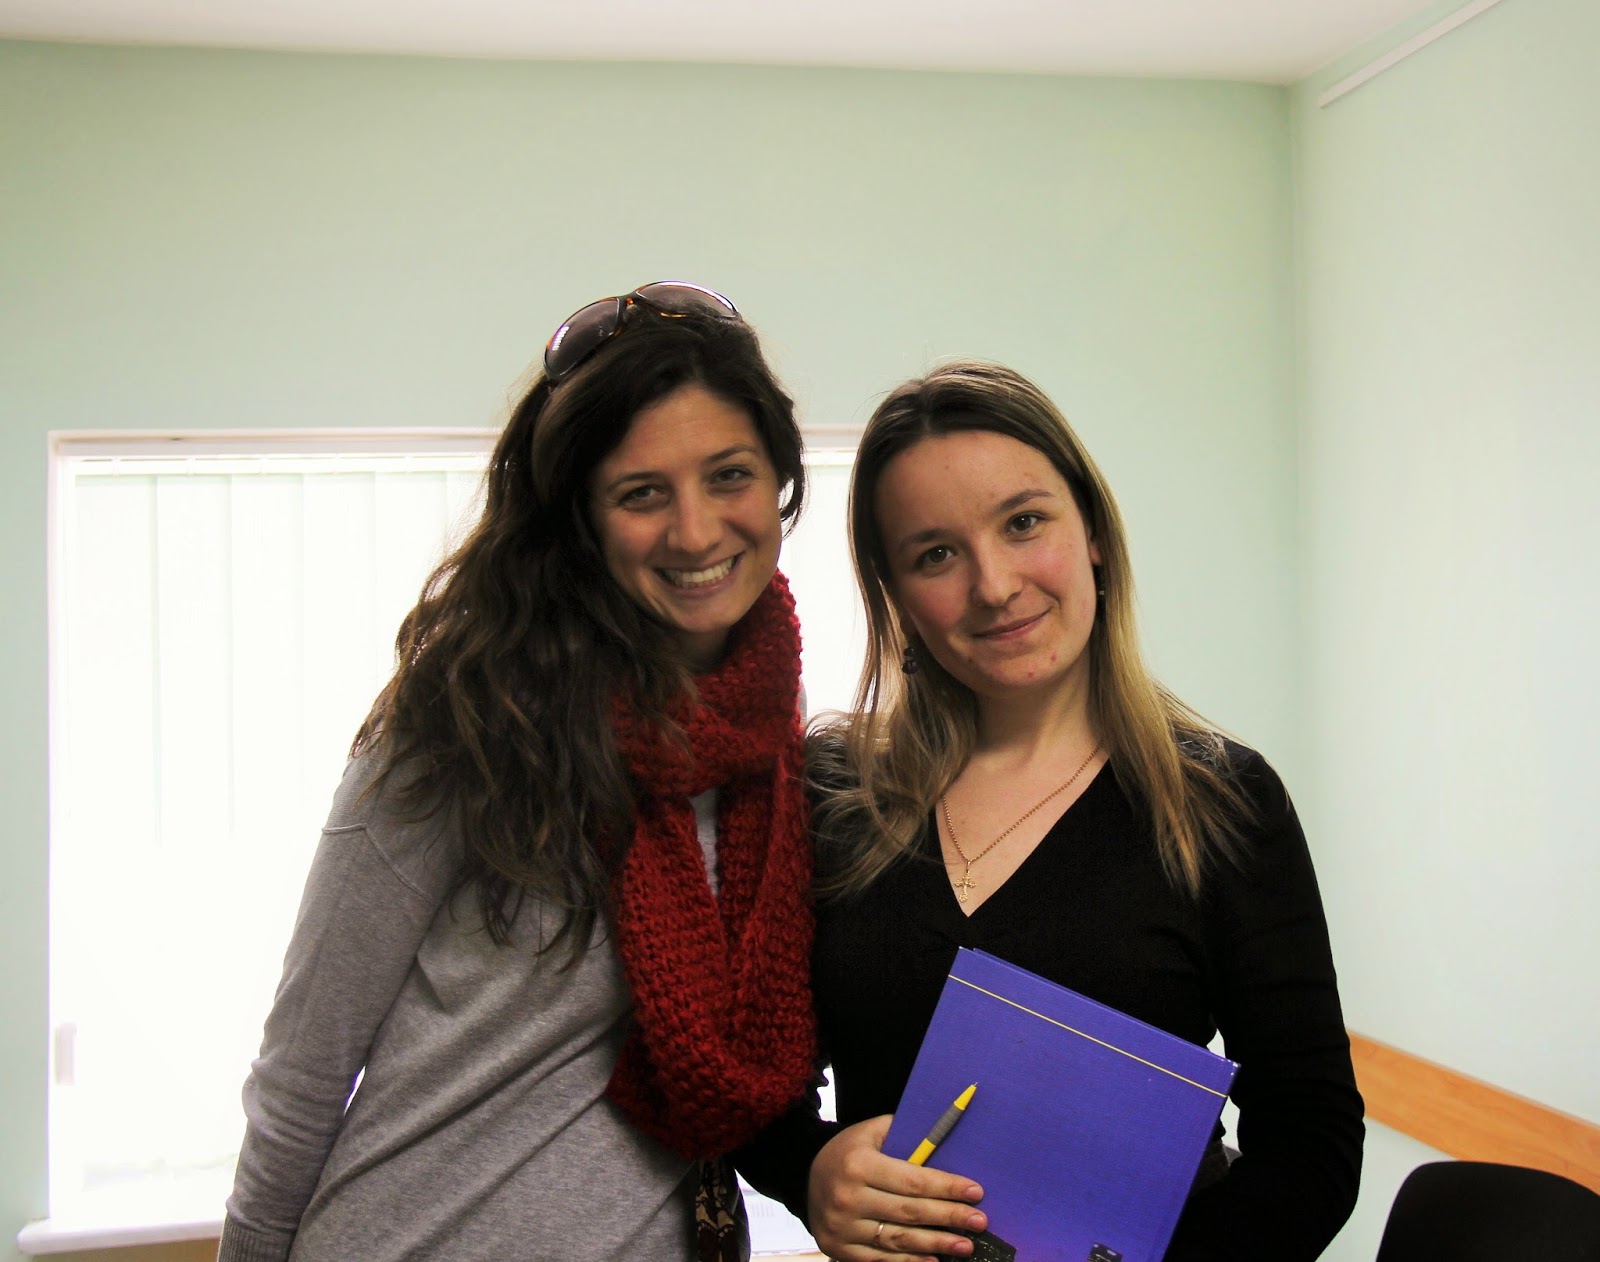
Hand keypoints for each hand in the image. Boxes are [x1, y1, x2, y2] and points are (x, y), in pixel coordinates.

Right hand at [806, 1115, 986, 1261]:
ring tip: (965, 1245)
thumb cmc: (849, 1151)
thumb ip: (905, 1135)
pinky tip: (934, 1260)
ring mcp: (842, 1227)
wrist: (804, 1175)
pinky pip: (881, 1259)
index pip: (912, 1180)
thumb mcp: (870, 1132)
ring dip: (937, 1244)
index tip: (975, 1192)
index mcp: (859, 1164)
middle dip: (949, 1217)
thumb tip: (946, 1138)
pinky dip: (910, 1261)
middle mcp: (848, 1197)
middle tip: (980, 1221)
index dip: (946, 1188)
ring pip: (899, 1240)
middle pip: (910, 1213)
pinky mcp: (839, 1249)